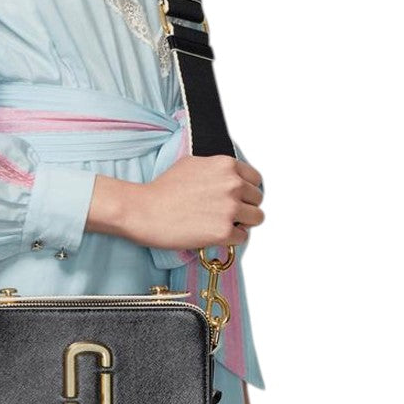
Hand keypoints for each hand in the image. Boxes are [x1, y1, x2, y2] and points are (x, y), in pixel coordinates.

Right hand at [126, 154, 264, 250]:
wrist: (145, 210)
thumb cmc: (162, 189)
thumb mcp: (192, 164)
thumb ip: (216, 169)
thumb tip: (229, 178)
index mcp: (226, 165)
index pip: (255, 179)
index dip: (247, 190)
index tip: (239, 197)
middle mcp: (232, 185)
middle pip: (257, 199)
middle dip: (245, 206)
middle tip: (227, 212)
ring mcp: (230, 208)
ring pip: (256, 219)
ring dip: (242, 223)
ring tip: (223, 224)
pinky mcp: (224, 231)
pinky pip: (242, 237)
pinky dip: (231, 238)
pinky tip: (214, 234)